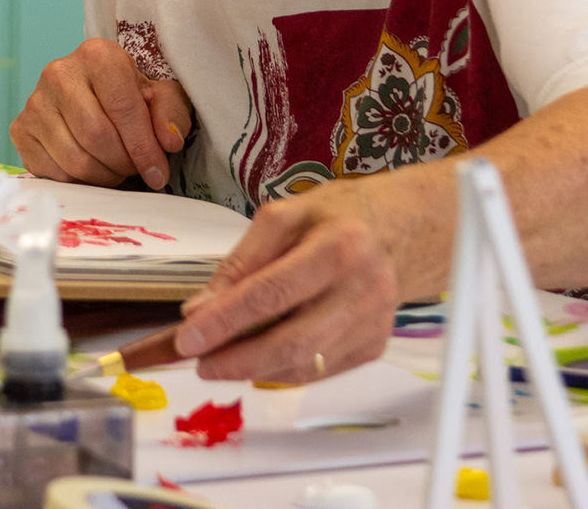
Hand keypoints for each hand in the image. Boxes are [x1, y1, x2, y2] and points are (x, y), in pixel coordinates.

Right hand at [11, 38, 192, 188]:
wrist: (92, 92)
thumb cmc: (129, 95)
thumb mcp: (161, 96)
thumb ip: (170, 114)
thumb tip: (168, 142)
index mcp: (97, 55)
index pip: (123, 108)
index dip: (143, 147)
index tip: (158, 173)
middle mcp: (59, 72)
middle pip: (96, 136)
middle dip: (123, 163)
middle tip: (134, 168)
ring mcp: (35, 101)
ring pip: (74, 159)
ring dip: (103, 176)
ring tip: (116, 168)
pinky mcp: (20, 129)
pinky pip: (53, 172)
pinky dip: (79, 180)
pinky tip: (91, 168)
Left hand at [173, 171, 440, 382]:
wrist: (401, 231)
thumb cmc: (336, 216)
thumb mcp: (283, 217)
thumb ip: (241, 261)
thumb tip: (200, 310)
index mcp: (339, 247)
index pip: (272, 293)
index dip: (225, 321)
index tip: (186, 339)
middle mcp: (363, 290)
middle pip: (292, 342)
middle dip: (237, 360)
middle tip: (199, 363)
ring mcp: (373, 324)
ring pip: (304, 365)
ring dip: (254, 369)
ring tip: (221, 360)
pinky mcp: (375, 346)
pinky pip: (319, 371)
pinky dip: (281, 370)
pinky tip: (258, 358)